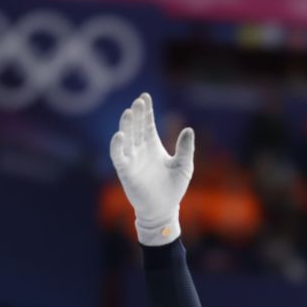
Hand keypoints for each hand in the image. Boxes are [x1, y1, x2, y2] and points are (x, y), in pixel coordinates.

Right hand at [109, 93, 194, 245]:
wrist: (164, 210)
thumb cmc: (173, 188)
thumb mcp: (184, 166)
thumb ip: (185, 148)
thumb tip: (189, 129)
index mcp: (153, 145)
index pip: (147, 123)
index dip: (146, 110)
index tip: (145, 96)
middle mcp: (140, 149)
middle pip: (136, 127)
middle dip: (137, 114)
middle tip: (138, 102)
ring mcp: (131, 159)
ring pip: (126, 137)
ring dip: (126, 125)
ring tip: (129, 112)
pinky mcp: (125, 171)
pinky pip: (118, 155)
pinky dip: (117, 145)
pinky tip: (120, 135)